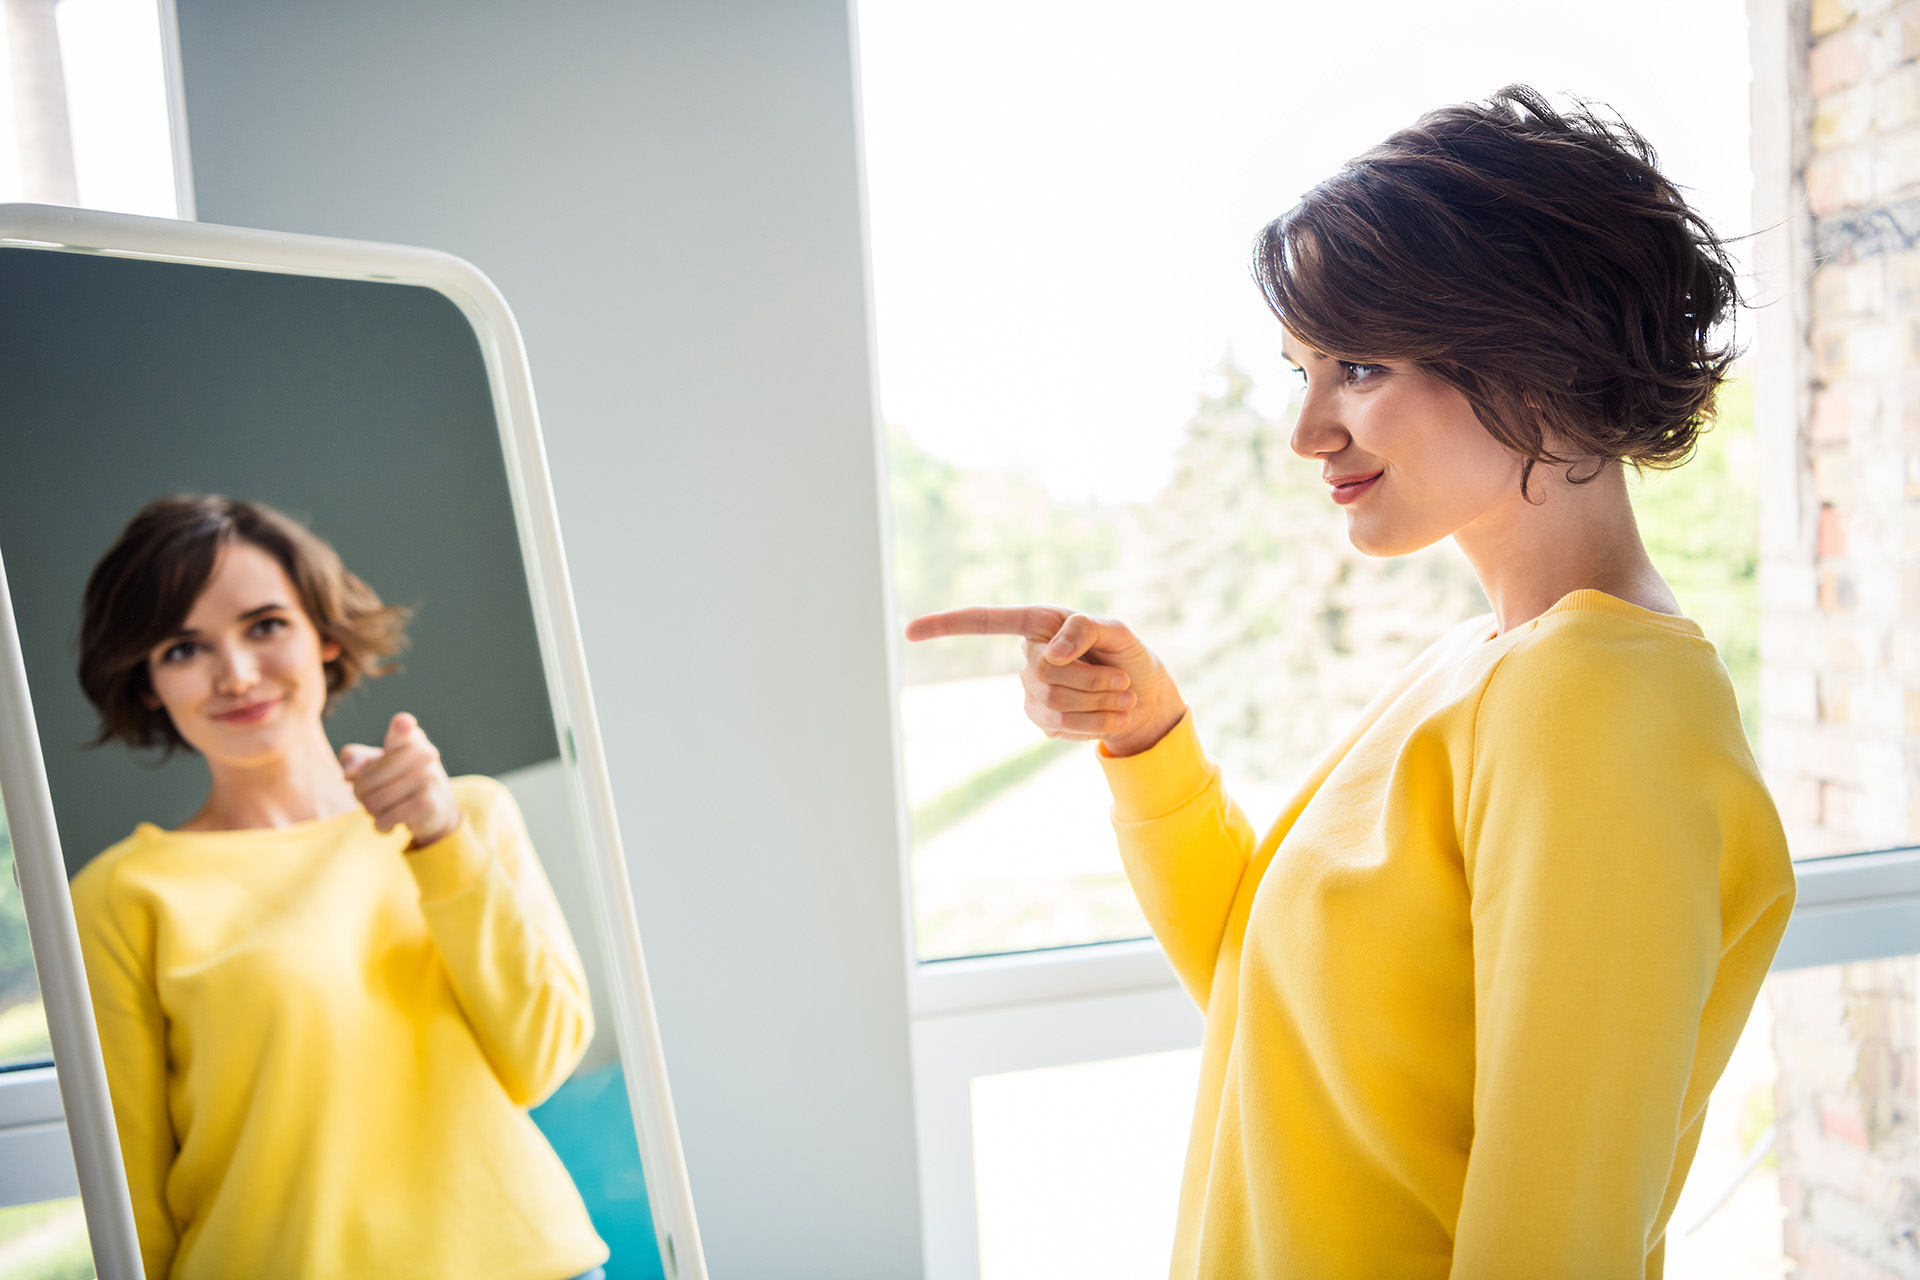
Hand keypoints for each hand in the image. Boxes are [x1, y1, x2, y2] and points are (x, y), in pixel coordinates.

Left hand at [339, 712, 461, 848]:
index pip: (403, 729)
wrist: (436, 809)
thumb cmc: (400, 781)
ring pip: (373, 802)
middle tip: (372, 797)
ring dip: (371, 812)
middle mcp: (423, 755)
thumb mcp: (377, 765)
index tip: (404, 723)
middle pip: (364, 780)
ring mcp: (428, 779)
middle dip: (360, 795)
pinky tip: (390, 823)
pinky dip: (381, 825)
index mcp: (410, 739)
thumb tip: (349, 773)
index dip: (401, 726)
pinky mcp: (427, 805)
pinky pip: (386, 818)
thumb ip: (355, 760)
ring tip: (383, 809)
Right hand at [904, 606, 1187, 756]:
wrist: (1144, 698)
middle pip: (1044, 675)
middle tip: (1123, 682)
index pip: (987, 621)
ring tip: (1123, 697)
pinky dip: (1095, 723)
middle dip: (1091, 682)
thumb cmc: (1130, 656)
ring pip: (1054, 703)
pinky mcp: (1041, 719)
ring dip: (1098, 703)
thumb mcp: (1119, 633)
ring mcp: (1031, 690)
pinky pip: (1061, 726)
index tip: (909, 631)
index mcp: (1040, 623)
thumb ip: (1087, 629)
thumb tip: (1050, 652)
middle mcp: (1029, 655)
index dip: (948, 625)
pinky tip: (1110, 715)